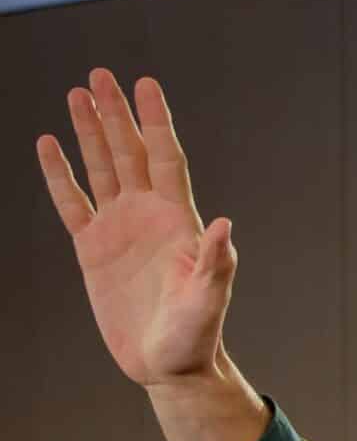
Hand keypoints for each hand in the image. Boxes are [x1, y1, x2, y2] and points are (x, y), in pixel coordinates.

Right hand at [35, 70, 235, 387]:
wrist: (168, 365)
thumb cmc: (196, 336)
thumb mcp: (208, 300)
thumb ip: (215, 262)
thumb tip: (224, 224)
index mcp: (177, 221)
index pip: (165, 158)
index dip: (155, 121)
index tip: (145, 83)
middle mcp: (147, 216)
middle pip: (129, 153)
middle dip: (116, 114)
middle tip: (100, 75)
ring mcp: (119, 230)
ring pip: (101, 169)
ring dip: (90, 132)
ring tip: (77, 94)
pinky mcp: (92, 249)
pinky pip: (72, 202)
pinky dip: (60, 174)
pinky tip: (49, 144)